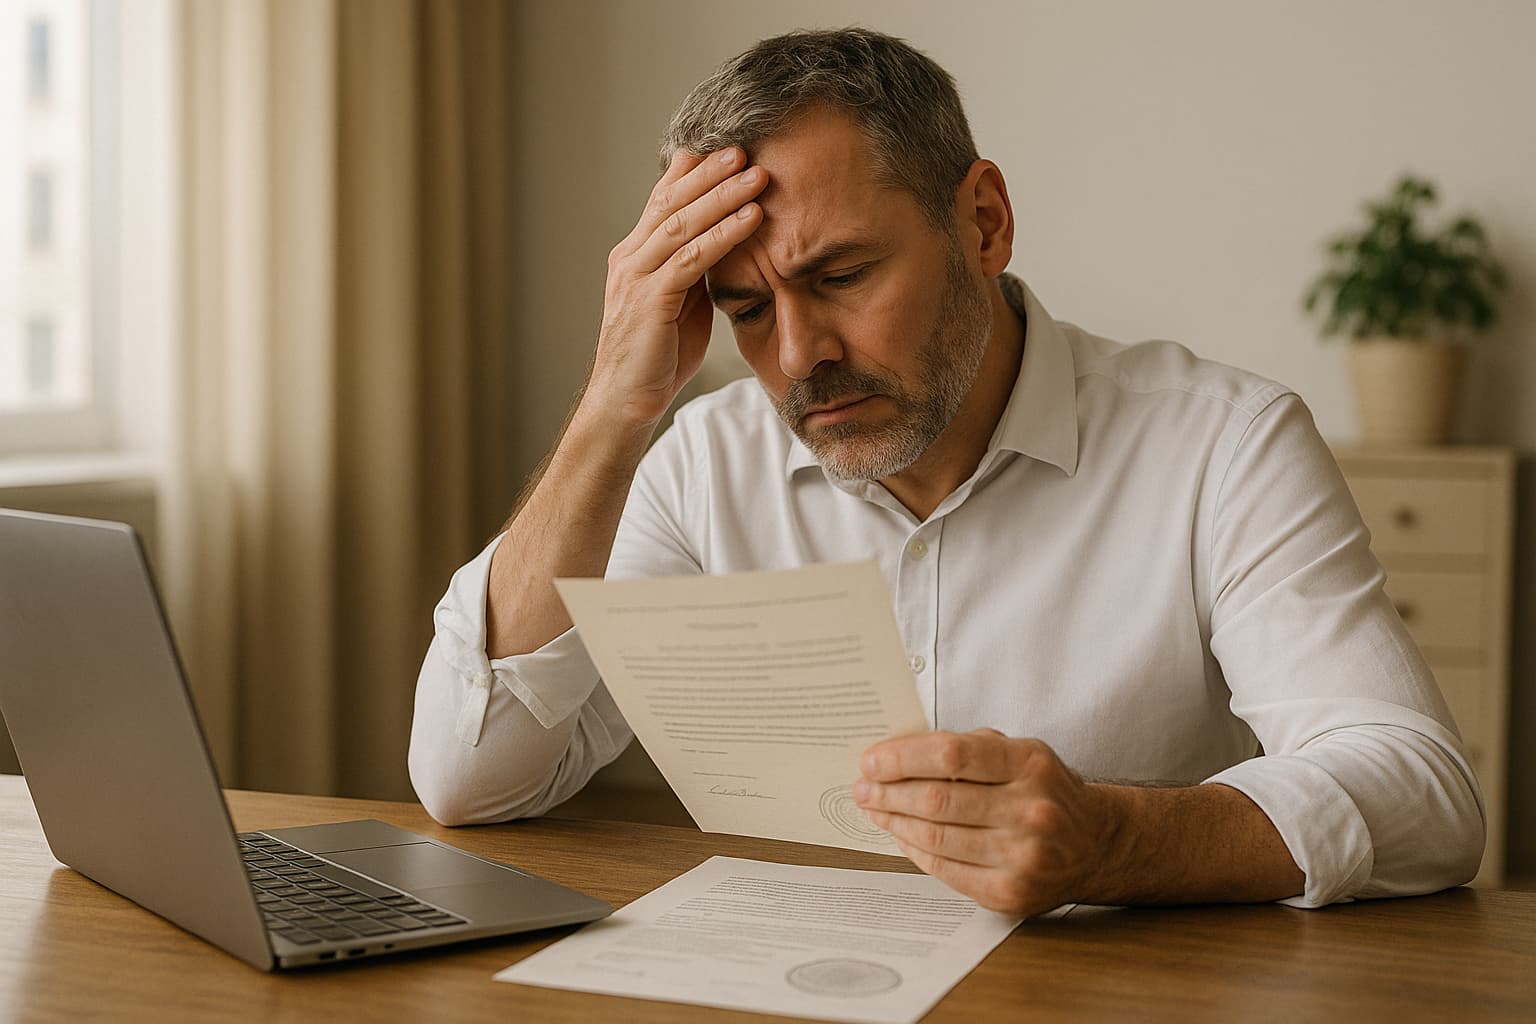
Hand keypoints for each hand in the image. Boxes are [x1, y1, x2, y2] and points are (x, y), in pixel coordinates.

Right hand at [588, 147, 767, 428]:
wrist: (626, 402)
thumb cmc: (658, 357)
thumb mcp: (681, 302)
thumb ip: (694, 269)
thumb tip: (724, 241)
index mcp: (635, 254)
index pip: (664, 199)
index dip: (694, 171)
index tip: (727, 146)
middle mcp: (630, 258)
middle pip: (671, 200)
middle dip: (710, 171)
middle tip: (745, 146)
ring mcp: (636, 277)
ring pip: (682, 223)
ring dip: (723, 195)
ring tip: (757, 173)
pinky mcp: (650, 300)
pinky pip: (692, 259)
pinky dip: (725, 235)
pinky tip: (752, 218)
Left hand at [854, 728, 1115, 916]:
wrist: (1096, 845)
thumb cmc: (1044, 791)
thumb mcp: (1020, 752)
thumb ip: (967, 748)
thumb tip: (898, 752)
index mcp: (1031, 764)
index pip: (952, 755)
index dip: (903, 757)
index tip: (871, 760)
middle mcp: (1031, 810)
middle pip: (937, 800)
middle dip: (888, 793)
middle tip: (863, 787)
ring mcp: (1022, 857)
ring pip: (936, 838)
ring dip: (895, 823)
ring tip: (876, 810)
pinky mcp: (1010, 893)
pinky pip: (946, 870)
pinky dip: (916, 851)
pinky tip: (902, 835)